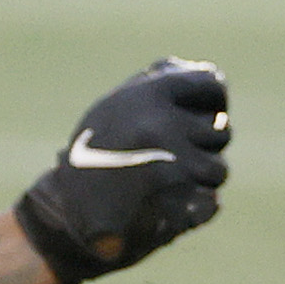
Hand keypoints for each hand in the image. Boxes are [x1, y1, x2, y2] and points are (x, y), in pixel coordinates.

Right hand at [13, 57, 230, 280]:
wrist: (64, 209)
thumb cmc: (93, 152)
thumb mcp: (116, 104)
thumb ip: (160, 84)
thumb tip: (213, 74)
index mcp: (149, 94)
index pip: (211, 85)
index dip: (214, 99)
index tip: (208, 111)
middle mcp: (162, 126)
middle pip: (220, 131)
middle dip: (205, 144)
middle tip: (175, 154)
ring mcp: (170, 168)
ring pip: (217, 170)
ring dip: (201, 177)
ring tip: (171, 182)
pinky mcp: (174, 208)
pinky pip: (211, 203)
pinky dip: (201, 207)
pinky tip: (174, 206)